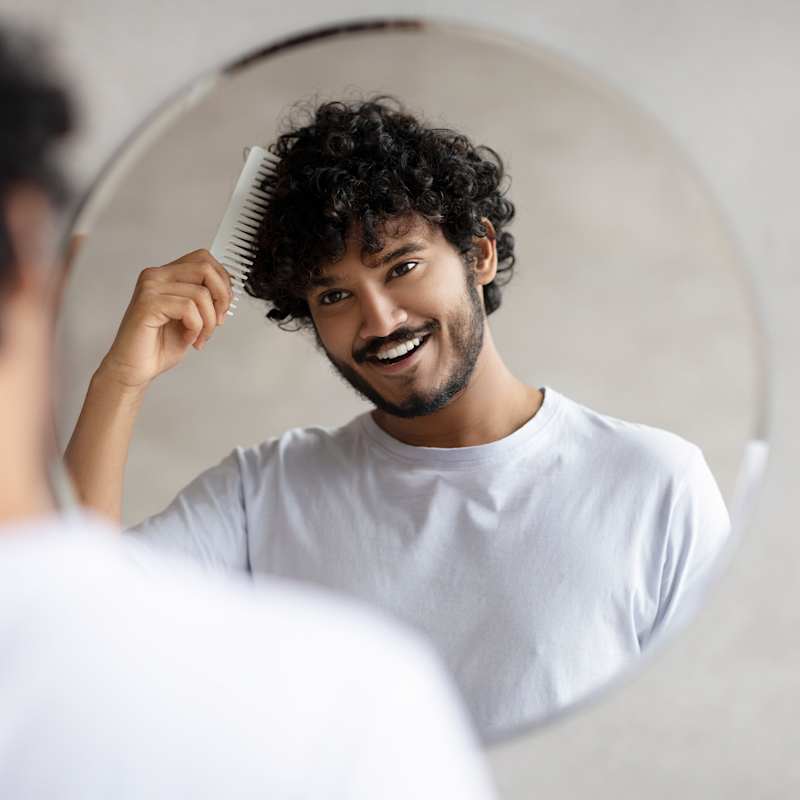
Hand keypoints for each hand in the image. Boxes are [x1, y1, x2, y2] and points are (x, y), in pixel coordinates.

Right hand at [98, 249, 232, 390]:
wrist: (134, 369)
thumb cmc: (158, 346)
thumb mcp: (191, 317)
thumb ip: (204, 299)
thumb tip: (227, 289)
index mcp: (166, 276)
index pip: (203, 258)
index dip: (222, 280)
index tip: (224, 305)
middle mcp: (155, 276)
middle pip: (205, 268)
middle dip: (221, 297)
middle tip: (218, 321)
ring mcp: (150, 288)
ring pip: (201, 293)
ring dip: (209, 322)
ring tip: (199, 337)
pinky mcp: (148, 303)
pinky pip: (188, 309)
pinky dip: (195, 328)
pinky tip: (187, 338)